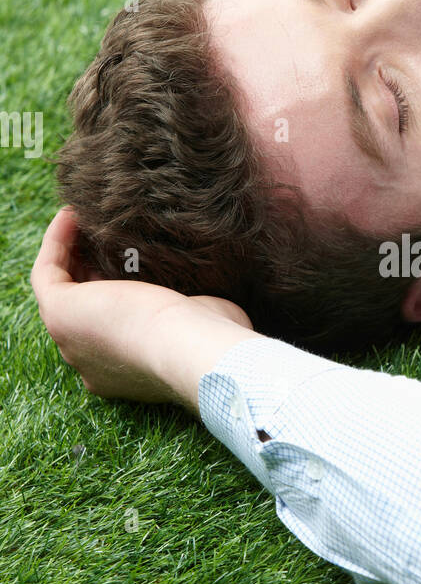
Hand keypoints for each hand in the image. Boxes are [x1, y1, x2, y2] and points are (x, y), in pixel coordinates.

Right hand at [31, 206, 256, 410]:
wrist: (192, 348)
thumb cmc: (211, 338)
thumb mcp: (211, 317)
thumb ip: (202, 306)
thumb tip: (209, 291)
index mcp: (129, 370)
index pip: (115, 321)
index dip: (117, 283)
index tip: (128, 250)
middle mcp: (92, 362)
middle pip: (84, 305)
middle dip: (90, 264)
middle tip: (104, 228)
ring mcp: (72, 341)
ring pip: (62, 290)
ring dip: (71, 249)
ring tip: (87, 214)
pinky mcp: (60, 316)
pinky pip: (47, 273)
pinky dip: (56, 241)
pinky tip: (72, 213)